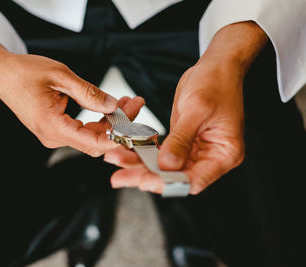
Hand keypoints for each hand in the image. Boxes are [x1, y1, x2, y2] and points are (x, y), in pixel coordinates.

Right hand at [0, 39, 144, 155]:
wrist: (1, 74)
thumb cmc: (24, 72)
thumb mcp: (60, 76)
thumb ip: (88, 93)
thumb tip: (112, 105)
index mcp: (52, 125)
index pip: (94, 143)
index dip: (118, 137)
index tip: (135, 124)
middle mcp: (52, 136)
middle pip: (95, 141)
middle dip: (119, 125)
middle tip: (134, 103)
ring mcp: (53, 135)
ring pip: (90, 136)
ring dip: (110, 122)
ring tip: (126, 102)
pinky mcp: (54, 129)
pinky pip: (81, 131)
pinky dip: (97, 121)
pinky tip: (109, 107)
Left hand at [104, 22, 267, 193]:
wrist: (216, 66)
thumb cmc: (215, 82)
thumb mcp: (196, 109)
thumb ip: (181, 139)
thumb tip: (166, 164)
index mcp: (224, 154)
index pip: (193, 180)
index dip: (167, 183)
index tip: (143, 181)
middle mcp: (211, 157)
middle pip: (175, 176)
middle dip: (146, 175)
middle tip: (120, 177)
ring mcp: (196, 150)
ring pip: (165, 166)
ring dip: (140, 164)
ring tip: (117, 159)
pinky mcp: (183, 142)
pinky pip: (162, 152)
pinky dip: (144, 151)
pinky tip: (127, 149)